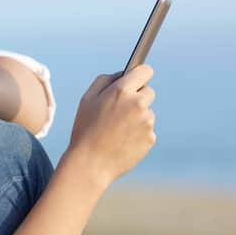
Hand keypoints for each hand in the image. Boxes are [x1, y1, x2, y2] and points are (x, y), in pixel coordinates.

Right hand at [67, 64, 156, 187]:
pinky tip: (122, 140)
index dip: (140, 74)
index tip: (137, 78)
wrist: (90, 163)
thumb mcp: (87, 98)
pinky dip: (137, 133)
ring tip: (116, 129)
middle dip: (137, 97)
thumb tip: (123, 74)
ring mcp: (146, 122)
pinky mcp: (150, 138)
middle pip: (148, 91)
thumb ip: (105, 80)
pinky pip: (146, 130)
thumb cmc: (85, 128)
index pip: (145, 71)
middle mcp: (138, 104)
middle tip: (119, 109)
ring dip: (136, 116)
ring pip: (147, 112)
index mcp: (122, 91)